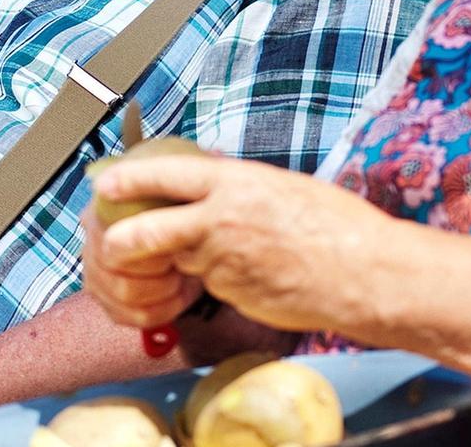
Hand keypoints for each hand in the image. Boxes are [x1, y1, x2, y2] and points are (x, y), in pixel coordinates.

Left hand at [82, 154, 392, 334]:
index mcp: (234, 181)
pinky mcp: (231, 295)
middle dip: (120, 245)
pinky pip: (208, 286)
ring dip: (176, 267)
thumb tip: (211, 189)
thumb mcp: (281, 187)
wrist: (364, 273)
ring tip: (210, 262)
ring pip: (175, 262)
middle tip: (116, 247)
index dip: (127, 179)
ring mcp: (222, 262)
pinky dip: (213, 285)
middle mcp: (219, 219)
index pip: (162, 174)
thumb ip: (238, 188)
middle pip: (141, 233)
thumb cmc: (337, 225)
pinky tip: (248, 277)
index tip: (105, 184)